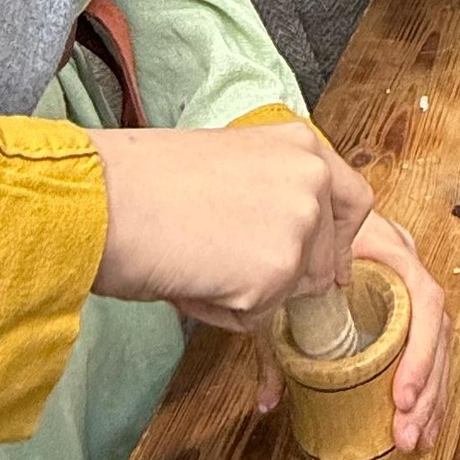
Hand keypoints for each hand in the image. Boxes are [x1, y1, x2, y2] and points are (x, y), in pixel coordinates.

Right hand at [93, 118, 371, 328]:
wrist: (105, 198)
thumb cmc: (145, 182)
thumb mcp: (230, 165)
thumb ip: (273, 194)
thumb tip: (292, 247)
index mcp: (300, 143)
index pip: (353, 201)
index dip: (337, 242)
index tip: (322, 266)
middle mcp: (312, 178)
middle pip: (326, 258)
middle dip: (286, 277)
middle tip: (227, 266)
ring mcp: (300, 224)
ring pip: (292, 290)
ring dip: (251, 294)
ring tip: (199, 261)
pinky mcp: (279, 272)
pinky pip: (260, 316)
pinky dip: (225, 312)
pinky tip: (191, 278)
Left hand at [243, 213, 451, 454]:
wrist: (304, 198)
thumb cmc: (300, 233)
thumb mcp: (288, 283)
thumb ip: (273, 340)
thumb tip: (267, 401)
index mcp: (389, 250)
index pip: (424, 299)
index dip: (419, 351)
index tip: (401, 395)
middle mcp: (408, 267)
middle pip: (438, 331)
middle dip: (427, 388)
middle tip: (406, 432)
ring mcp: (410, 284)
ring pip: (441, 343)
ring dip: (432, 395)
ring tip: (415, 439)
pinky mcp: (405, 303)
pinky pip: (429, 345)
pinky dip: (428, 386)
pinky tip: (421, 423)